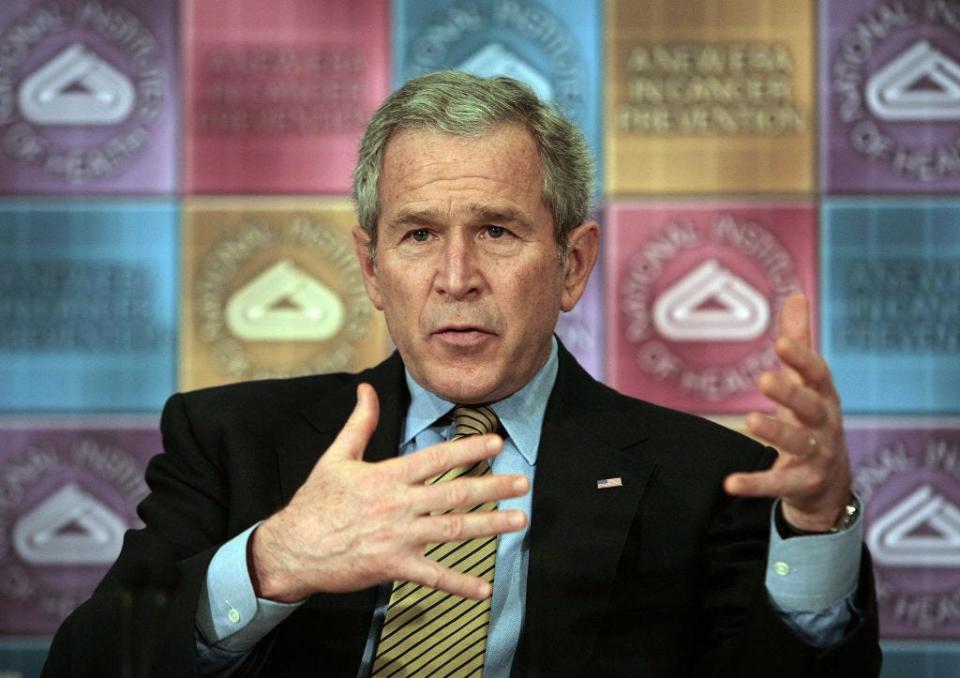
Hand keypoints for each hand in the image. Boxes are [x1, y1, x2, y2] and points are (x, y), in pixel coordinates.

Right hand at [249, 383, 528, 602]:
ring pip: (453, 530)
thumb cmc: (315, 502)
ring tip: (519, 520)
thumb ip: (360, 423)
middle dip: (493, 487)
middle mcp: (398, 505)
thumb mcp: (336, 457)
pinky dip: (461, 584)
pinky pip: (434, 576)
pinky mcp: (393, 566)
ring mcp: (398, 537)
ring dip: (490, 526)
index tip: (497, 443)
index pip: (436, 458)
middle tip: (523, 482)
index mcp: (387, 476)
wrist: (292, 548)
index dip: (469, 450)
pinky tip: (485, 588)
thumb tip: (365, 388)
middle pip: (454, 493)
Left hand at [724, 293, 851, 531]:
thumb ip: (799, 342)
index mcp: (824, 396)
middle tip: (763, 379)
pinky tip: (729, 483)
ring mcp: (817, 455)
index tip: (781, 342)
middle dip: (789, 393)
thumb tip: (796, 296)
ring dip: (775, 432)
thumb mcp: (807, 383)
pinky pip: (777, 483)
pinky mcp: (801, 483)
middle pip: (809, 407)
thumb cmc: (812, 420)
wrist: (829, 483)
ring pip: (798, 442)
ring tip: (750, 421)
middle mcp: (825, 424)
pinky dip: (755, 484)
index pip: (818, 374)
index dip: (802, 358)